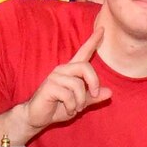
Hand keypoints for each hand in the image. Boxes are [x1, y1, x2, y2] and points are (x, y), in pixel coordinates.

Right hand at [22, 15, 109, 134]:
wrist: (36, 117)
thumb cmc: (57, 108)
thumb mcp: (79, 104)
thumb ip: (93, 97)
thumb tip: (110, 92)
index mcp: (71, 71)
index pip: (83, 52)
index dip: (93, 41)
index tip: (102, 29)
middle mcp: (62, 70)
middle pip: (85, 67)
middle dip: (93, 83)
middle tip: (94, 95)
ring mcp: (55, 77)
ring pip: (78, 84)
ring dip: (81, 101)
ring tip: (76, 109)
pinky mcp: (49, 86)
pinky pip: (68, 95)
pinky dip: (72, 106)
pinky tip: (68, 110)